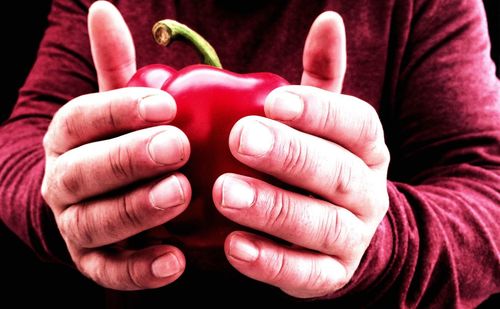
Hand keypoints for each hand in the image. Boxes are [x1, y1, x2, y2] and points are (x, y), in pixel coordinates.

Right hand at [41, 2, 190, 289]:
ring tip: (179, 194)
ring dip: (135, 210)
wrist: (99, 198)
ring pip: (95, 222)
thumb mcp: (117, 105)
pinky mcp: (96, 262)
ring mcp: (77, 225)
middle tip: (176, 146)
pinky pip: (111, 272)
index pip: (83, 118)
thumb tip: (103, 8)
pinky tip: (174, 262)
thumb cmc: (119, 143)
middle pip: (85, 171)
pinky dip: (140, 270)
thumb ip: (116, 66)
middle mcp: (65, 181)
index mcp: (69, 137)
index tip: (164, 103)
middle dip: (128, 159)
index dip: (119, 110)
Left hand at [213, 12, 389, 297]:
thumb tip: (329, 20)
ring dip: (273, 209)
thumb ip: (322, 77)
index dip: (318, 111)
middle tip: (241, 140)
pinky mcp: (330, 276)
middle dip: (291, 156)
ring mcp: (352, 237)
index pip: (354, 123)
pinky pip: (305, 274)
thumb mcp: (325, 120)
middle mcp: (367, 192)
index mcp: (367, 147)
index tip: (274, 100)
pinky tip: (234, 246)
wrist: (343, 229)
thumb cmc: (319, 161)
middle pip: (338, 173)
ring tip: (225, 193)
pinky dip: (271, 262)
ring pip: (320, 226)